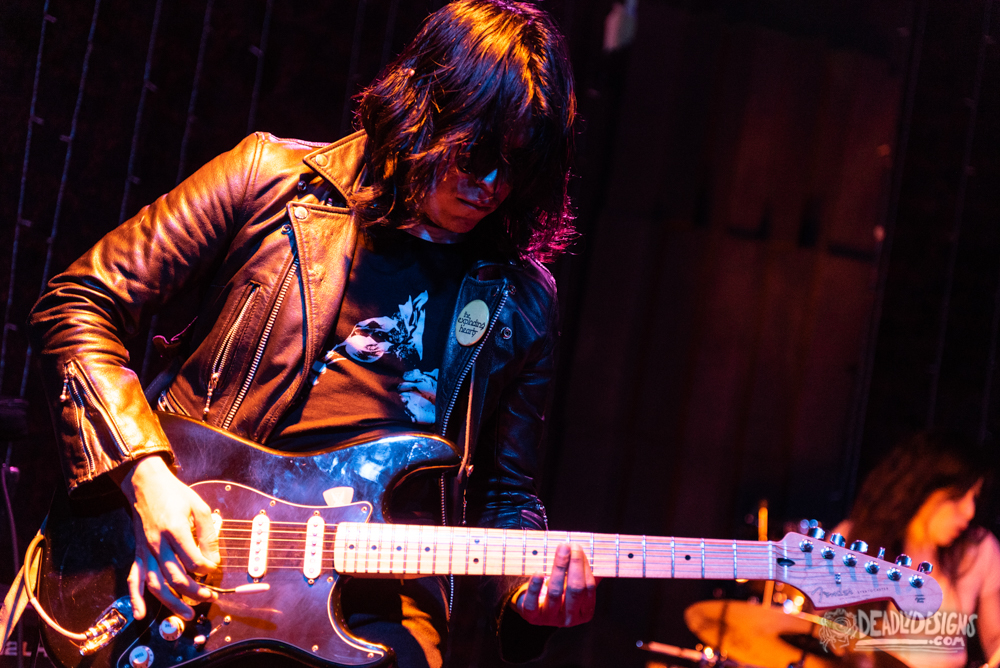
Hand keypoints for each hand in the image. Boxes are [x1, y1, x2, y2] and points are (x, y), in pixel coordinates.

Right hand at [120, 455, 219, 619]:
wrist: (144, 483)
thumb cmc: (174, 493)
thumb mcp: (199, 506)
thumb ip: (208, 534)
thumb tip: (213, 560)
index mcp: (175, 530)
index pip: (193, 560)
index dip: (207, 569)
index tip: (215, 569)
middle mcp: (158, 544)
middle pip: (176, 577)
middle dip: (195, 592)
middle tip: (210, 598)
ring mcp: (145, 551)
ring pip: (157, 585)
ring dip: (172, 603)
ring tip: (187, 614)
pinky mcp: (138, 554)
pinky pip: (134, 579)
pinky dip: (135, 598)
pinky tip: (141, 613)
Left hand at [510, 543, 597, 626]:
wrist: (533, 609)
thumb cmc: (558, 594)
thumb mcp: (573, 587)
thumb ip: (586, 575)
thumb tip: (601, 556)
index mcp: (584, 613)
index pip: (588, 587)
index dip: (584, 566)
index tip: (578, 548)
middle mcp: (569, 619)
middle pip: (575, 589)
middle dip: (575, 565)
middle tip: (572, 546)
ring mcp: (550, 619)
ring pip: (555, 592)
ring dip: (559, 567)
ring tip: (561, 549)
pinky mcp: (532, 617)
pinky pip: (533, 602)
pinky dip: (535, 587)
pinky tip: (538, 572)